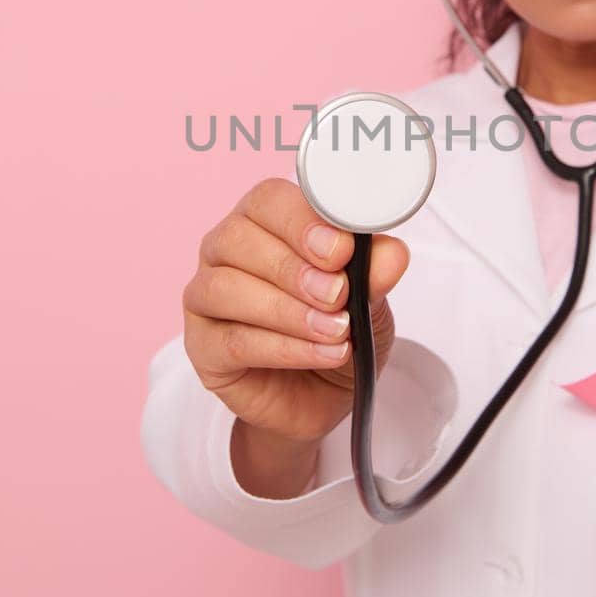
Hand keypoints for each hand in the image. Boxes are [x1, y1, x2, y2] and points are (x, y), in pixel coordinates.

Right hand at [182, 177, 408, 443]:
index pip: (268, 199)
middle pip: (238, 238)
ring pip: (227, 288)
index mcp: (265, 222)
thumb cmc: (338, 330)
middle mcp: (226, 251)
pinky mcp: (202, 347)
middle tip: (339, 294)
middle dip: (294, 268)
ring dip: (288, 310)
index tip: (341, 248)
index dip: (301, 220)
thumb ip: (374, 273)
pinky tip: (323, 353)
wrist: (324, 396)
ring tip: (336, 330)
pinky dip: (284, 347)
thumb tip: (392, 254)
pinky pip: (233, 340)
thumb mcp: (370, 300)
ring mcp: (205, 298)